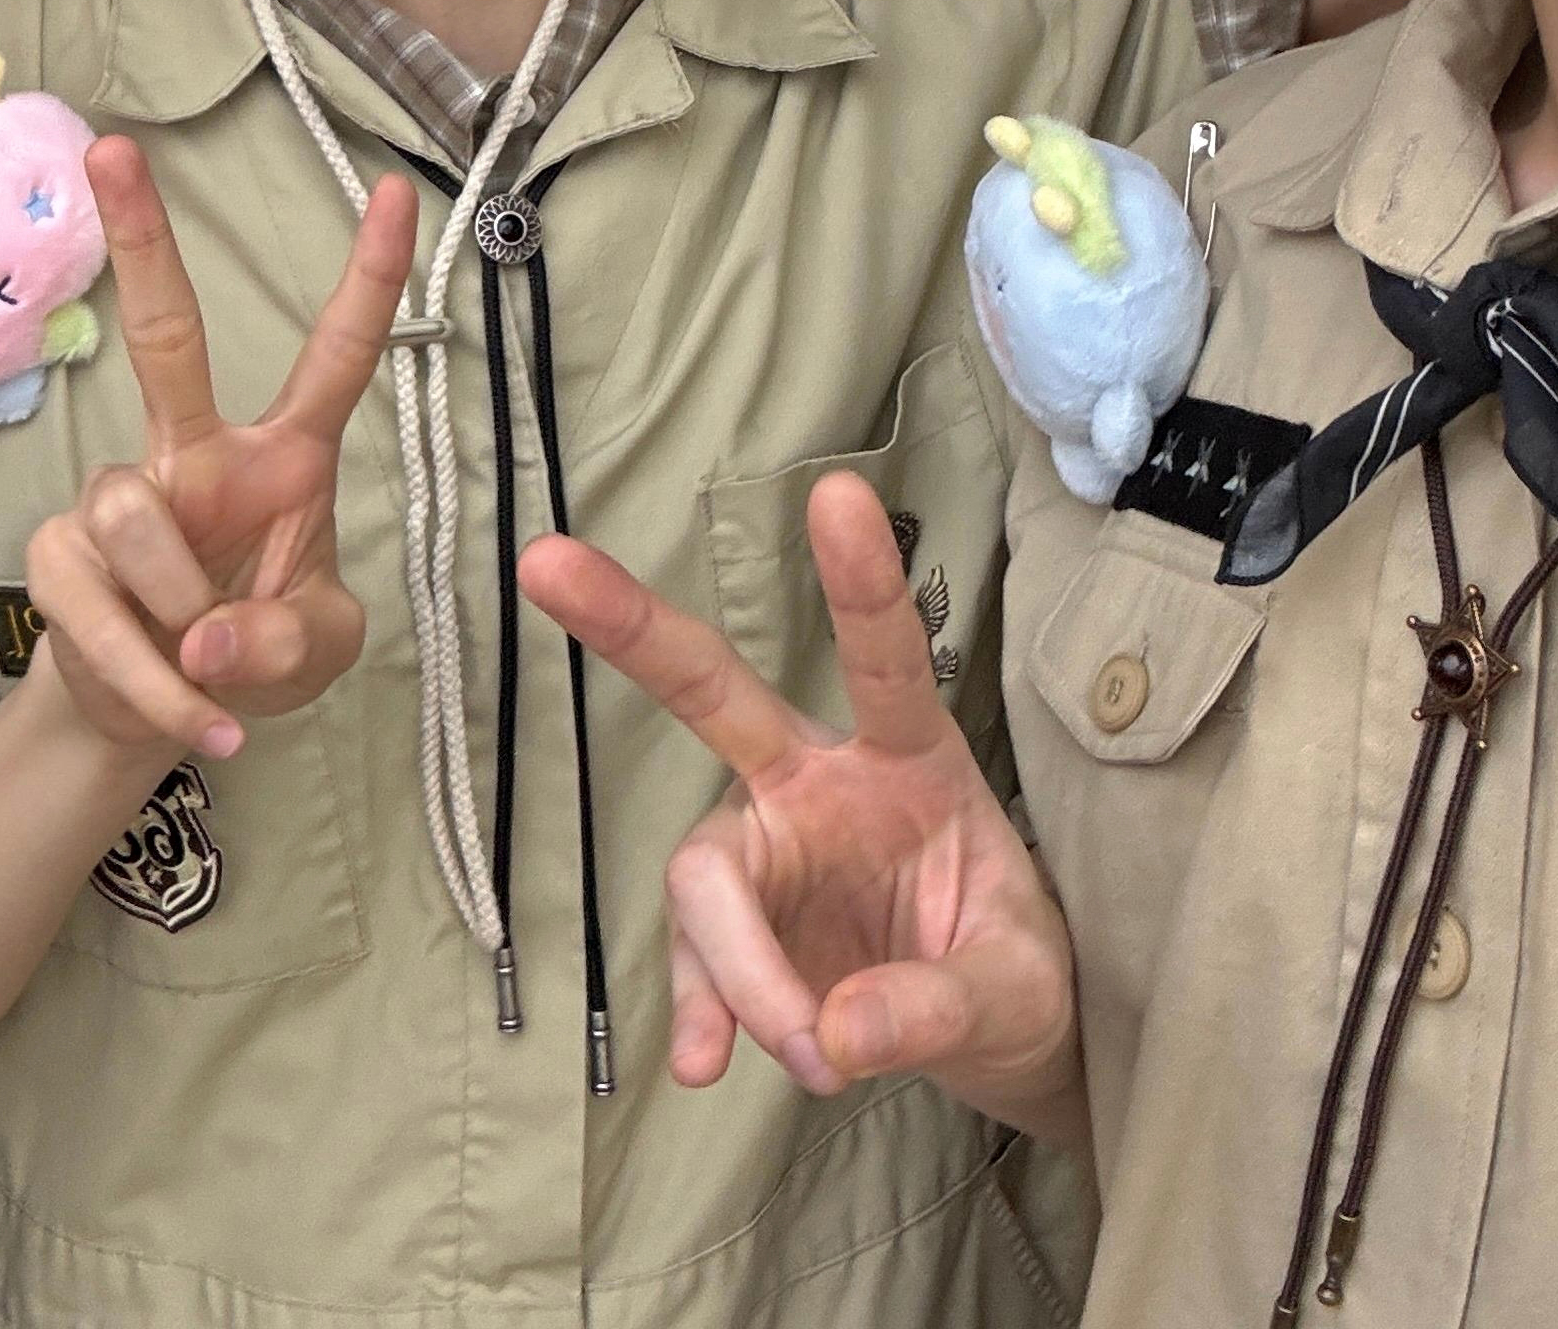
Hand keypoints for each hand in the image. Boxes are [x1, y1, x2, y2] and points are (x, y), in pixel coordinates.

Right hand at [22, 141, 415, 760]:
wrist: (159, 717)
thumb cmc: (252, 652)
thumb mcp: (314, 654)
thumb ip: (286, 642)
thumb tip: (205, 638)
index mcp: (283, 458)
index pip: (336, 358)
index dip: (371, 280)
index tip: (401, 193)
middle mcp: (196, 455)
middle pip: (168, 336)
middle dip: (142, 240)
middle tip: (113, 147)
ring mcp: (119, 498)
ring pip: (135, 521)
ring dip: (179, 613)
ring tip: (206, 664)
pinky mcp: (58, 555)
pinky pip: (102, 612)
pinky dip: (155, 684)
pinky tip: (193, 717)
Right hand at [518, 476, 1083, 1139]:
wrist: (987, 1035)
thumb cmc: (1009, 972)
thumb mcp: (1011, 990)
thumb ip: (934, 1007)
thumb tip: (831, 1034)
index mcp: (912, 759)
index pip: (886, 661)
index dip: (862, 584)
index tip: (838, 493)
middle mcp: (819, 782)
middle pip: (713, 695)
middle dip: (631, 626)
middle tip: (547, 560)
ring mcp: (768, 851)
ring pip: (707, 877)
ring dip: (738, 966)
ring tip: (810, 1052)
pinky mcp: (739, 925)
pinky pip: (698, 961)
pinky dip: (702, 1011)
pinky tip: (709, 1065)